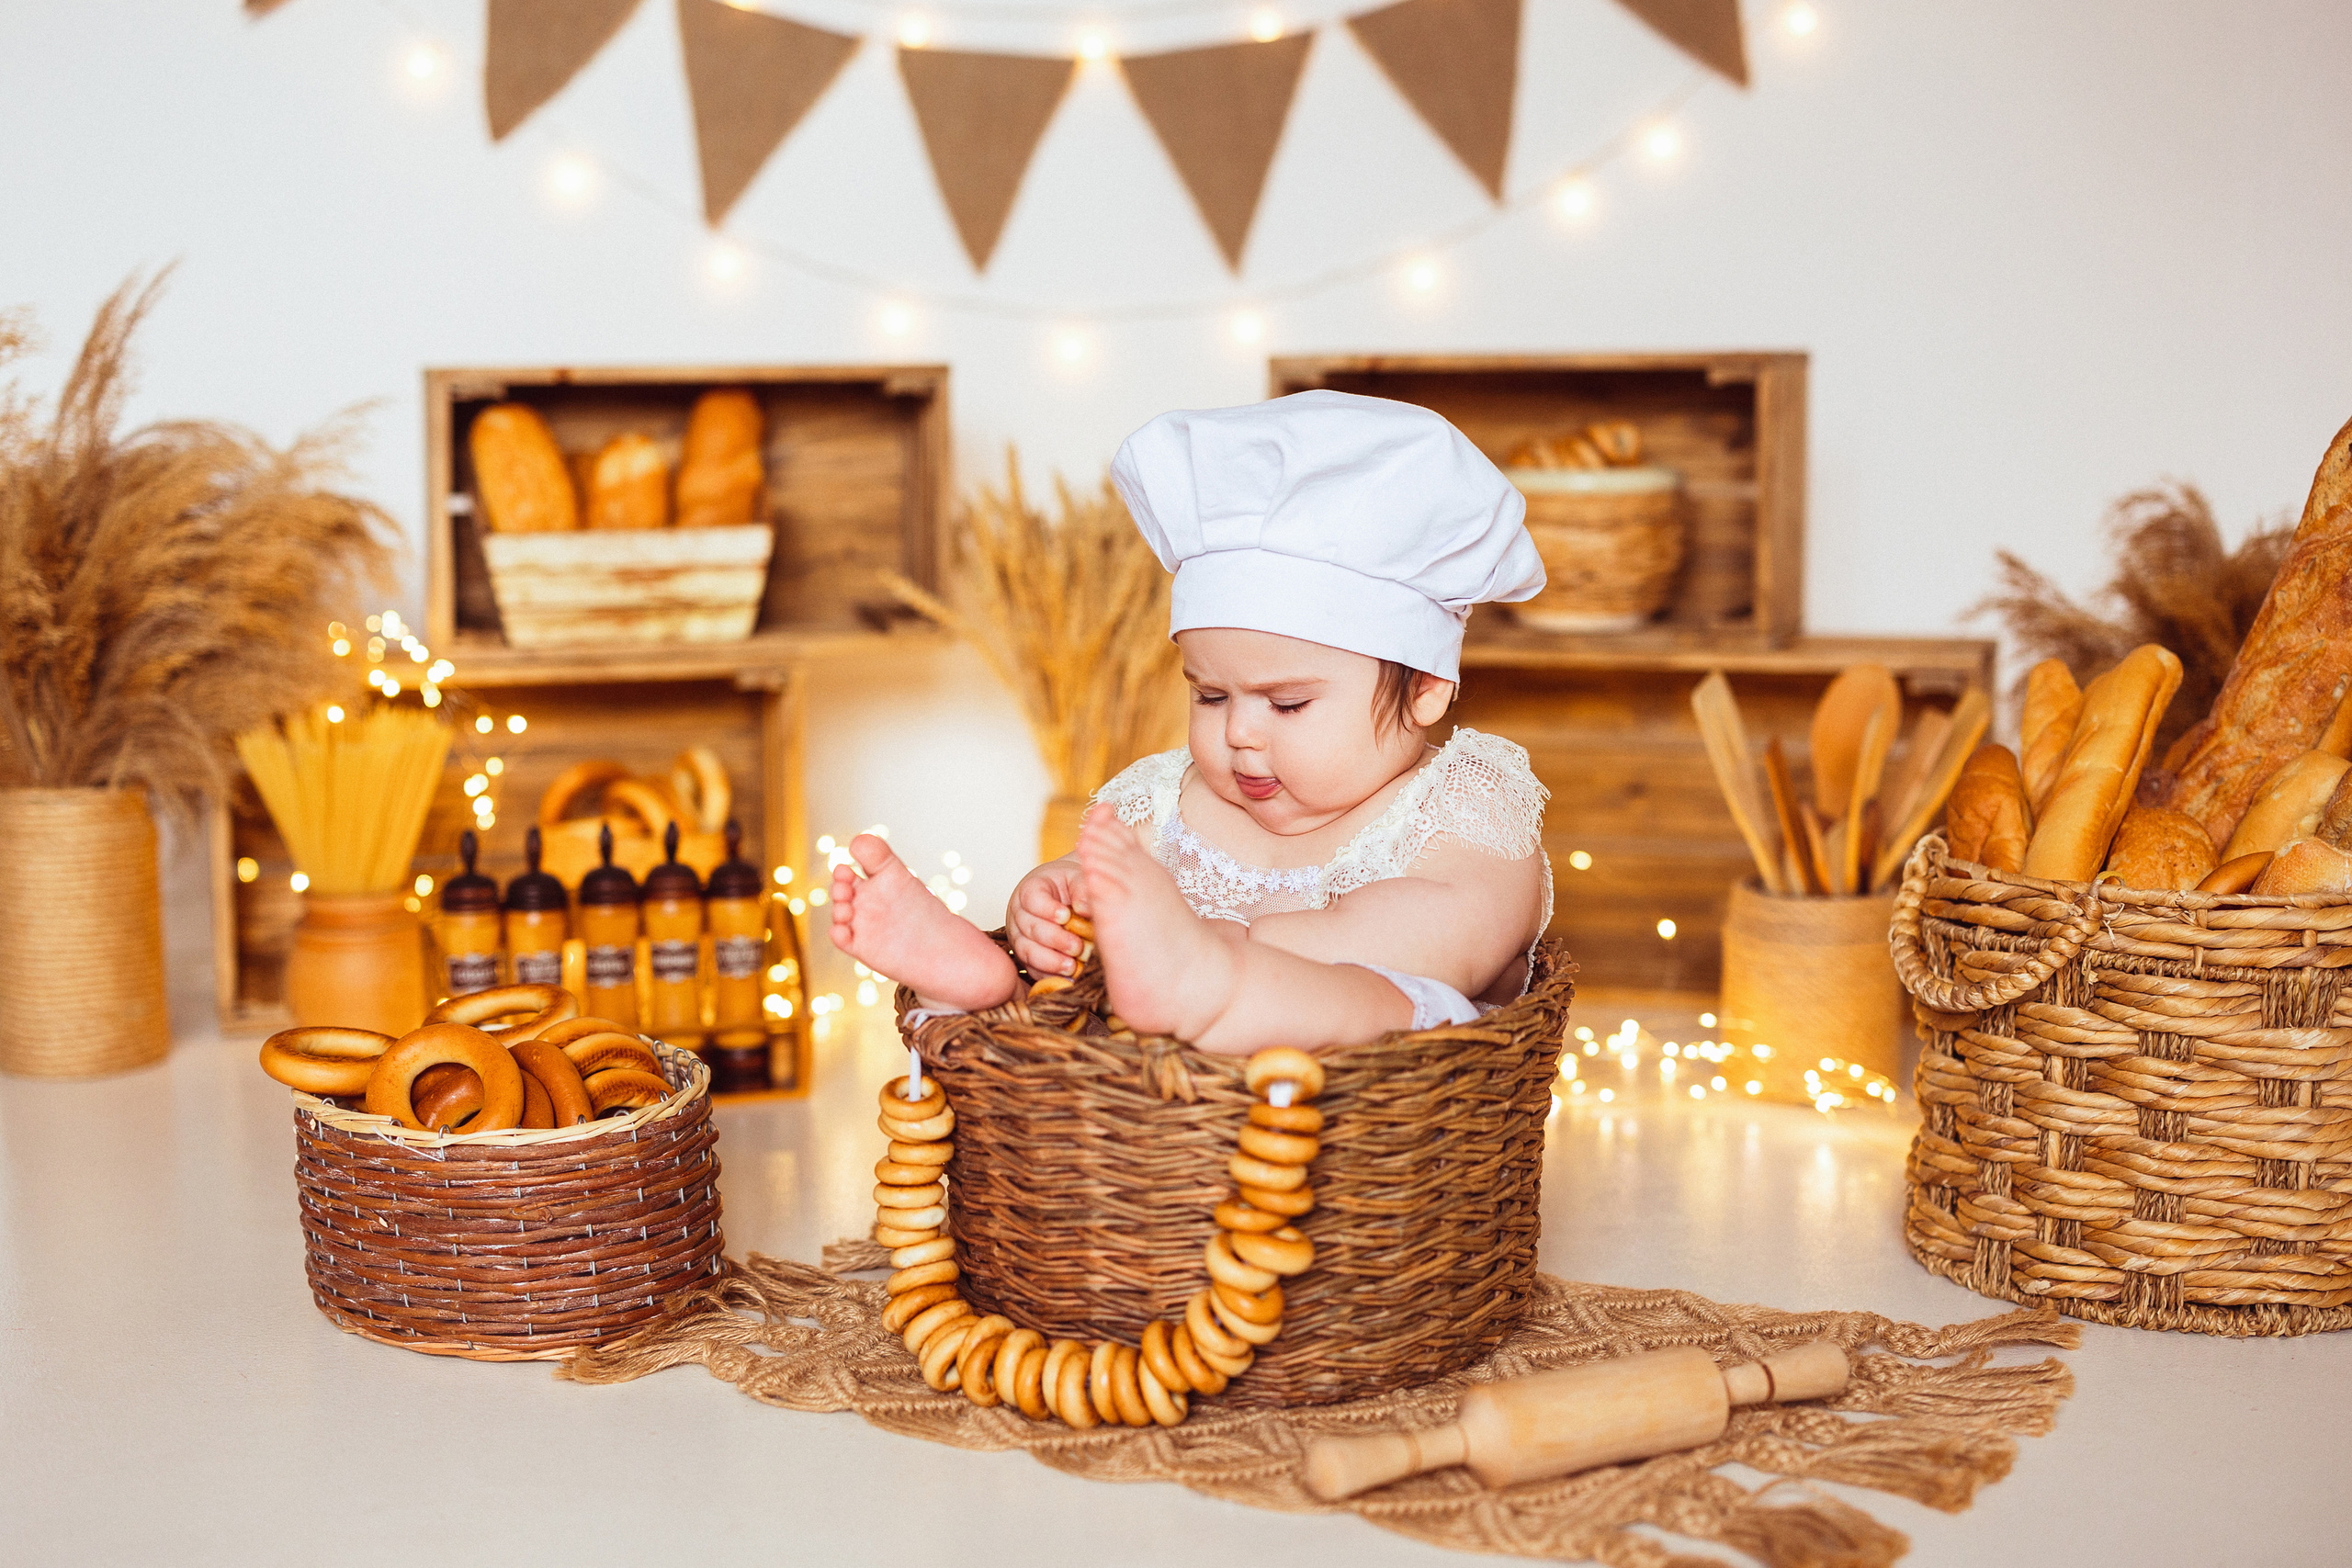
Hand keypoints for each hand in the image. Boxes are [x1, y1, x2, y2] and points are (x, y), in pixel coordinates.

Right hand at [1008, 856, 1086, 977]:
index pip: (1032, 899)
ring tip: (1072, 966)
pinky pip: (1032, 969)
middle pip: (1030, 928)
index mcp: (1030, 890)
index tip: (1066, 916)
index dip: (1048, 909)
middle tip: (1077, 946)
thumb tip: (1086, 909)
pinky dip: (1049, 976)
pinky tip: (1067, 978)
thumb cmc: (1069, 888)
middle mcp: (1019, 914)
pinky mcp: (1026, 957)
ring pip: (1027, 951)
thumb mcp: (1077, 880)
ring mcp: (1019, 937)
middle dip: (1055, 940)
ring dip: (1050, 961)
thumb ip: (1082, 890)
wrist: (1062, 899)